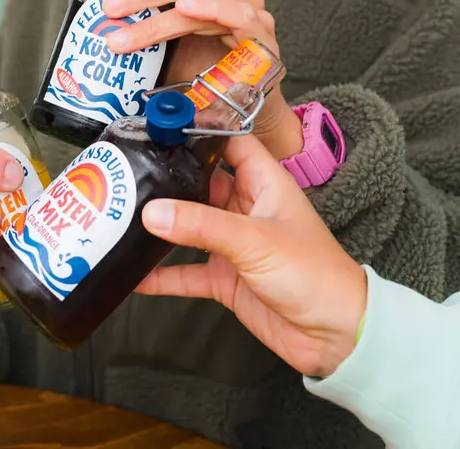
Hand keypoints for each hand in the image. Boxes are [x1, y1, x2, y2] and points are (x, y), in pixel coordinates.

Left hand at [103, 0, 302, 158]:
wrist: (241, 114)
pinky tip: (185, 10)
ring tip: (125, 34)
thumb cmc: (204, 71)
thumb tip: (101, 14)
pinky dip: (209, 9)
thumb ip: (151, 18)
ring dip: (157, 15)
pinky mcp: (262, 39)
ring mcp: (253, 14)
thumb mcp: (172, 40)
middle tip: (110, 7)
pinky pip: (237, 15)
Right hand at [139, 134, 366, 378]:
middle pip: (203, 182)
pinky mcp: (228, 279)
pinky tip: (136, 275)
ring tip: (123, 214)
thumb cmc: (315, 275)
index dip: (202, 130)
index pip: (231, 143)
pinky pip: (188, 272)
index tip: (165, 123)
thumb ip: (202, 225)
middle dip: (171, 177)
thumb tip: (153, 211)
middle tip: (131, 168)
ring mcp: (236, 244)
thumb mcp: (254, 241)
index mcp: (265, 184)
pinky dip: (163, 275)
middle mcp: (248, 209)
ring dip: (164, 225)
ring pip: (192, 226)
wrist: (336, 335)